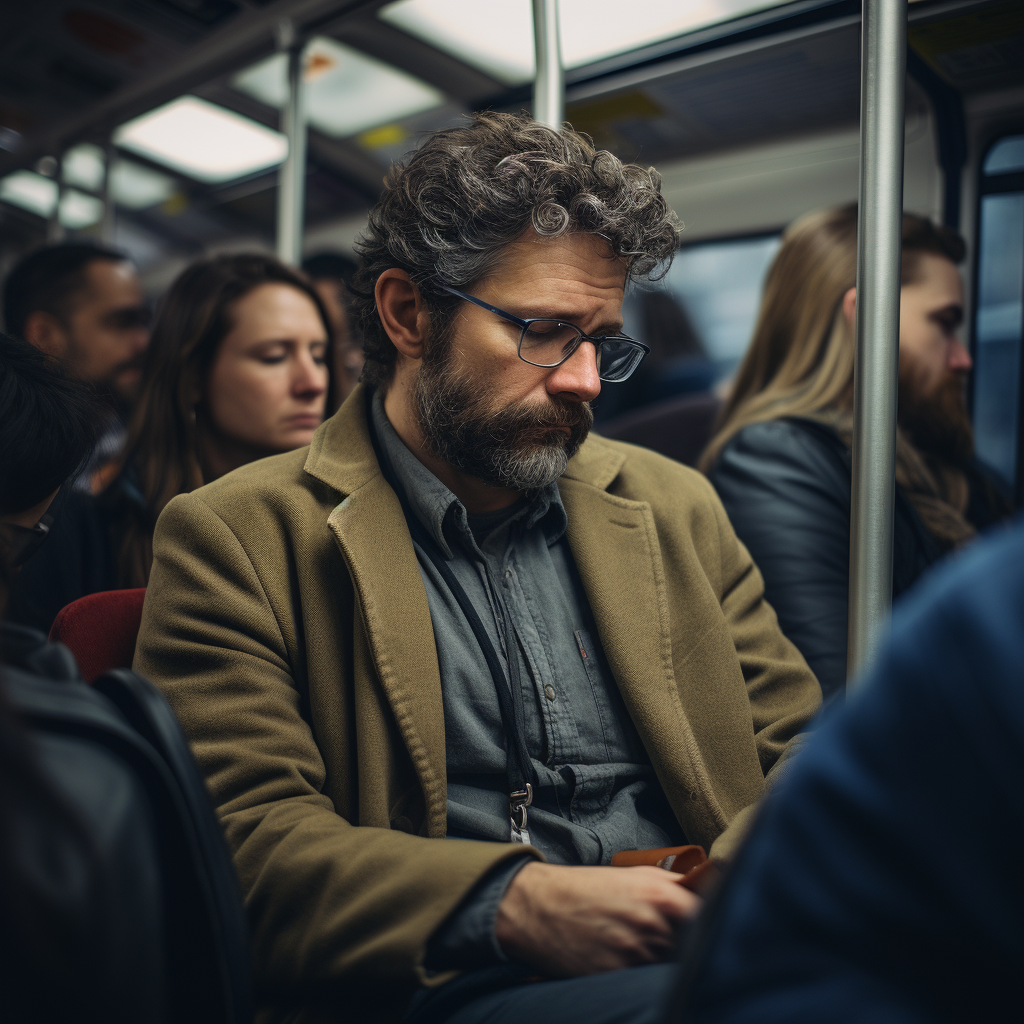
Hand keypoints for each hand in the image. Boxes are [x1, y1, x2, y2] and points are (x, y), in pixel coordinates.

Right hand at [495, 862, 701, 976]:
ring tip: (640, 947)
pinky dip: (641, 976)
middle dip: (688, 946)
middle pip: (691, 947)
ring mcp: (635, 956)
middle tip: (672, 940)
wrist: (540, 908)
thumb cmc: (587, 888)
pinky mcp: (618, 978)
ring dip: (664, 963)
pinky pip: (643, 982)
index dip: (713, 923)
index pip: (708, 917)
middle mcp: (651, 927)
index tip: (712, 926)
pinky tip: (624, 960)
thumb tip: (707, 893)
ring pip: (669, 968)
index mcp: (659, 896)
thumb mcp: (634, 875)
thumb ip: (674, 885)